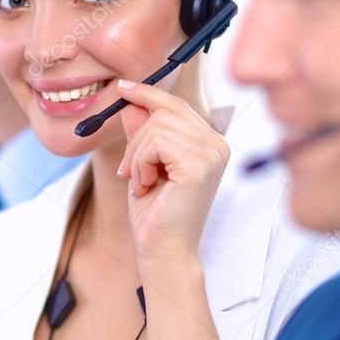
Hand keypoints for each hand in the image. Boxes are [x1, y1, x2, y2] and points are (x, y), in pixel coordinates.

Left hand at [116, 79, 229, 269]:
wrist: (163, 251)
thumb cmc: (156, 213)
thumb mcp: (144, 164)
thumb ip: (141, 133)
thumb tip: (131, 101)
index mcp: (208, 143)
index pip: (177, 105)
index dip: (148, 93)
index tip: (122, 88)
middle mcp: (216, 144)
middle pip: (164, 111)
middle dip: (136, 139)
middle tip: (127, 170)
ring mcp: (211, 154)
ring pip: (155, 127)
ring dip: (136, 156)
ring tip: (140, 182)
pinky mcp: (198, 166)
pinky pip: (156, 143)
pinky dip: (140, 163)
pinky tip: (146, 186)